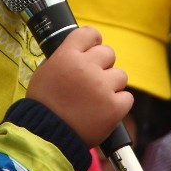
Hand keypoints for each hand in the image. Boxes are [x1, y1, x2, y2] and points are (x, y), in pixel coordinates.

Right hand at [26, 26, 132, 146]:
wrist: (46, 137)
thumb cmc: (42, 106)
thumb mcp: (45, 72)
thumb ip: (64, 59)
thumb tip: (80, 52)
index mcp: (67, 55)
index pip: (89, 33)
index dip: (93, 41)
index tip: (93, 48)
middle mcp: (86, 67)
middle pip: (108, 53)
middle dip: (103, 65)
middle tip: (92, 80)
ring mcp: (102, 87)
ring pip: (120, 75)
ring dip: (111, 85)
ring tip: (96, 99)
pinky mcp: (115, 107)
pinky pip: (127, 97)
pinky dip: (118, 104)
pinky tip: (104, 111)